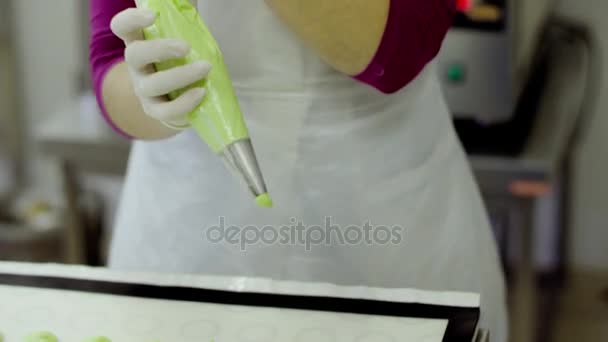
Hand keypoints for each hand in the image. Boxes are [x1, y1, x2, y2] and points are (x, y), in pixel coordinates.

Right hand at [110, 8, 210, 128]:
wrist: (178, 98)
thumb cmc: (180, 61)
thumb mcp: (180, 36)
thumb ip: (182, 18)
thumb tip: (190, 1)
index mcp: (138, 42)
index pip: (122, 27)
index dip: (132, 20)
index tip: (153, 15)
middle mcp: (136, 67)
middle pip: (135, 55)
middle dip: (159, 49)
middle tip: (186, 46)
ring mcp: (143, 90)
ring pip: (153, 85)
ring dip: (180, 75)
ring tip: (205, 67)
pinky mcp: (156, 111)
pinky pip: (165, 111)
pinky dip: (184, 103)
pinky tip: (201, 92)